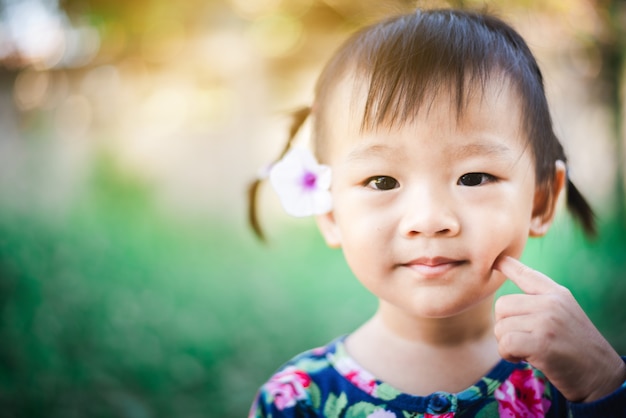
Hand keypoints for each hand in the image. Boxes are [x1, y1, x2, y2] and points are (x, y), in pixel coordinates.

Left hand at [493, 255, 625, 401]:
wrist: (601, 375)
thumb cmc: (577, 347)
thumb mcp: (564, 315)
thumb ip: (539, 302)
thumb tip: (506, 298)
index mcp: (557, 294)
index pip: (526, 274)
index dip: (508, 266)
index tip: (497, 260)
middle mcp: (551, 302)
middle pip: (502, 306)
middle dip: (504, 327)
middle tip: (522, 340)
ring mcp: (547, 321)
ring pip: (501, 327)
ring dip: (507, 344)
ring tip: (527, 350)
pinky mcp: (542, 342)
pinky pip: (506, 343)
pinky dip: (508, 354)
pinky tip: (522, 359)